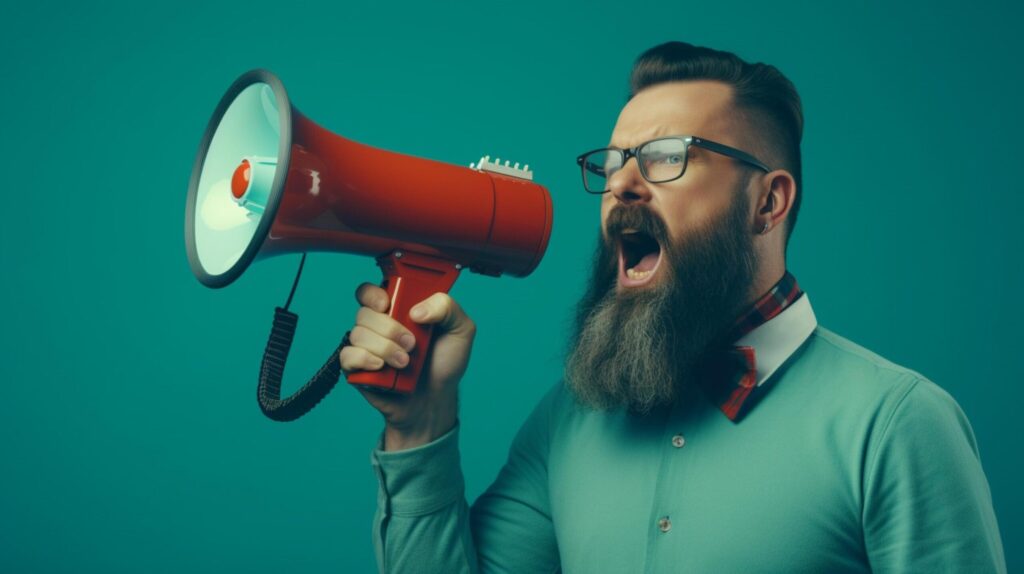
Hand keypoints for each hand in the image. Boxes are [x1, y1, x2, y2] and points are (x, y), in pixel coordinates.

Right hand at [339, 283, 475, 450]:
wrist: (435, 399)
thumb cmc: (445, 363)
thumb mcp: (461, 330)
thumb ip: (448, 308)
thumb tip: (417, 310)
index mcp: (398, 309)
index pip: (372, 291)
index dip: (373, 294)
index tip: (387, 303)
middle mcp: (378, 325)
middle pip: (364, 311)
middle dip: (390, 328)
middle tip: (412, 343)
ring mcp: (366, 346)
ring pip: (358, 333)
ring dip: (385, 348)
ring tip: (404, 362)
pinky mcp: (357, 368)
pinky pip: (348, 356)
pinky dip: (365, 360)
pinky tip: (383, 368)